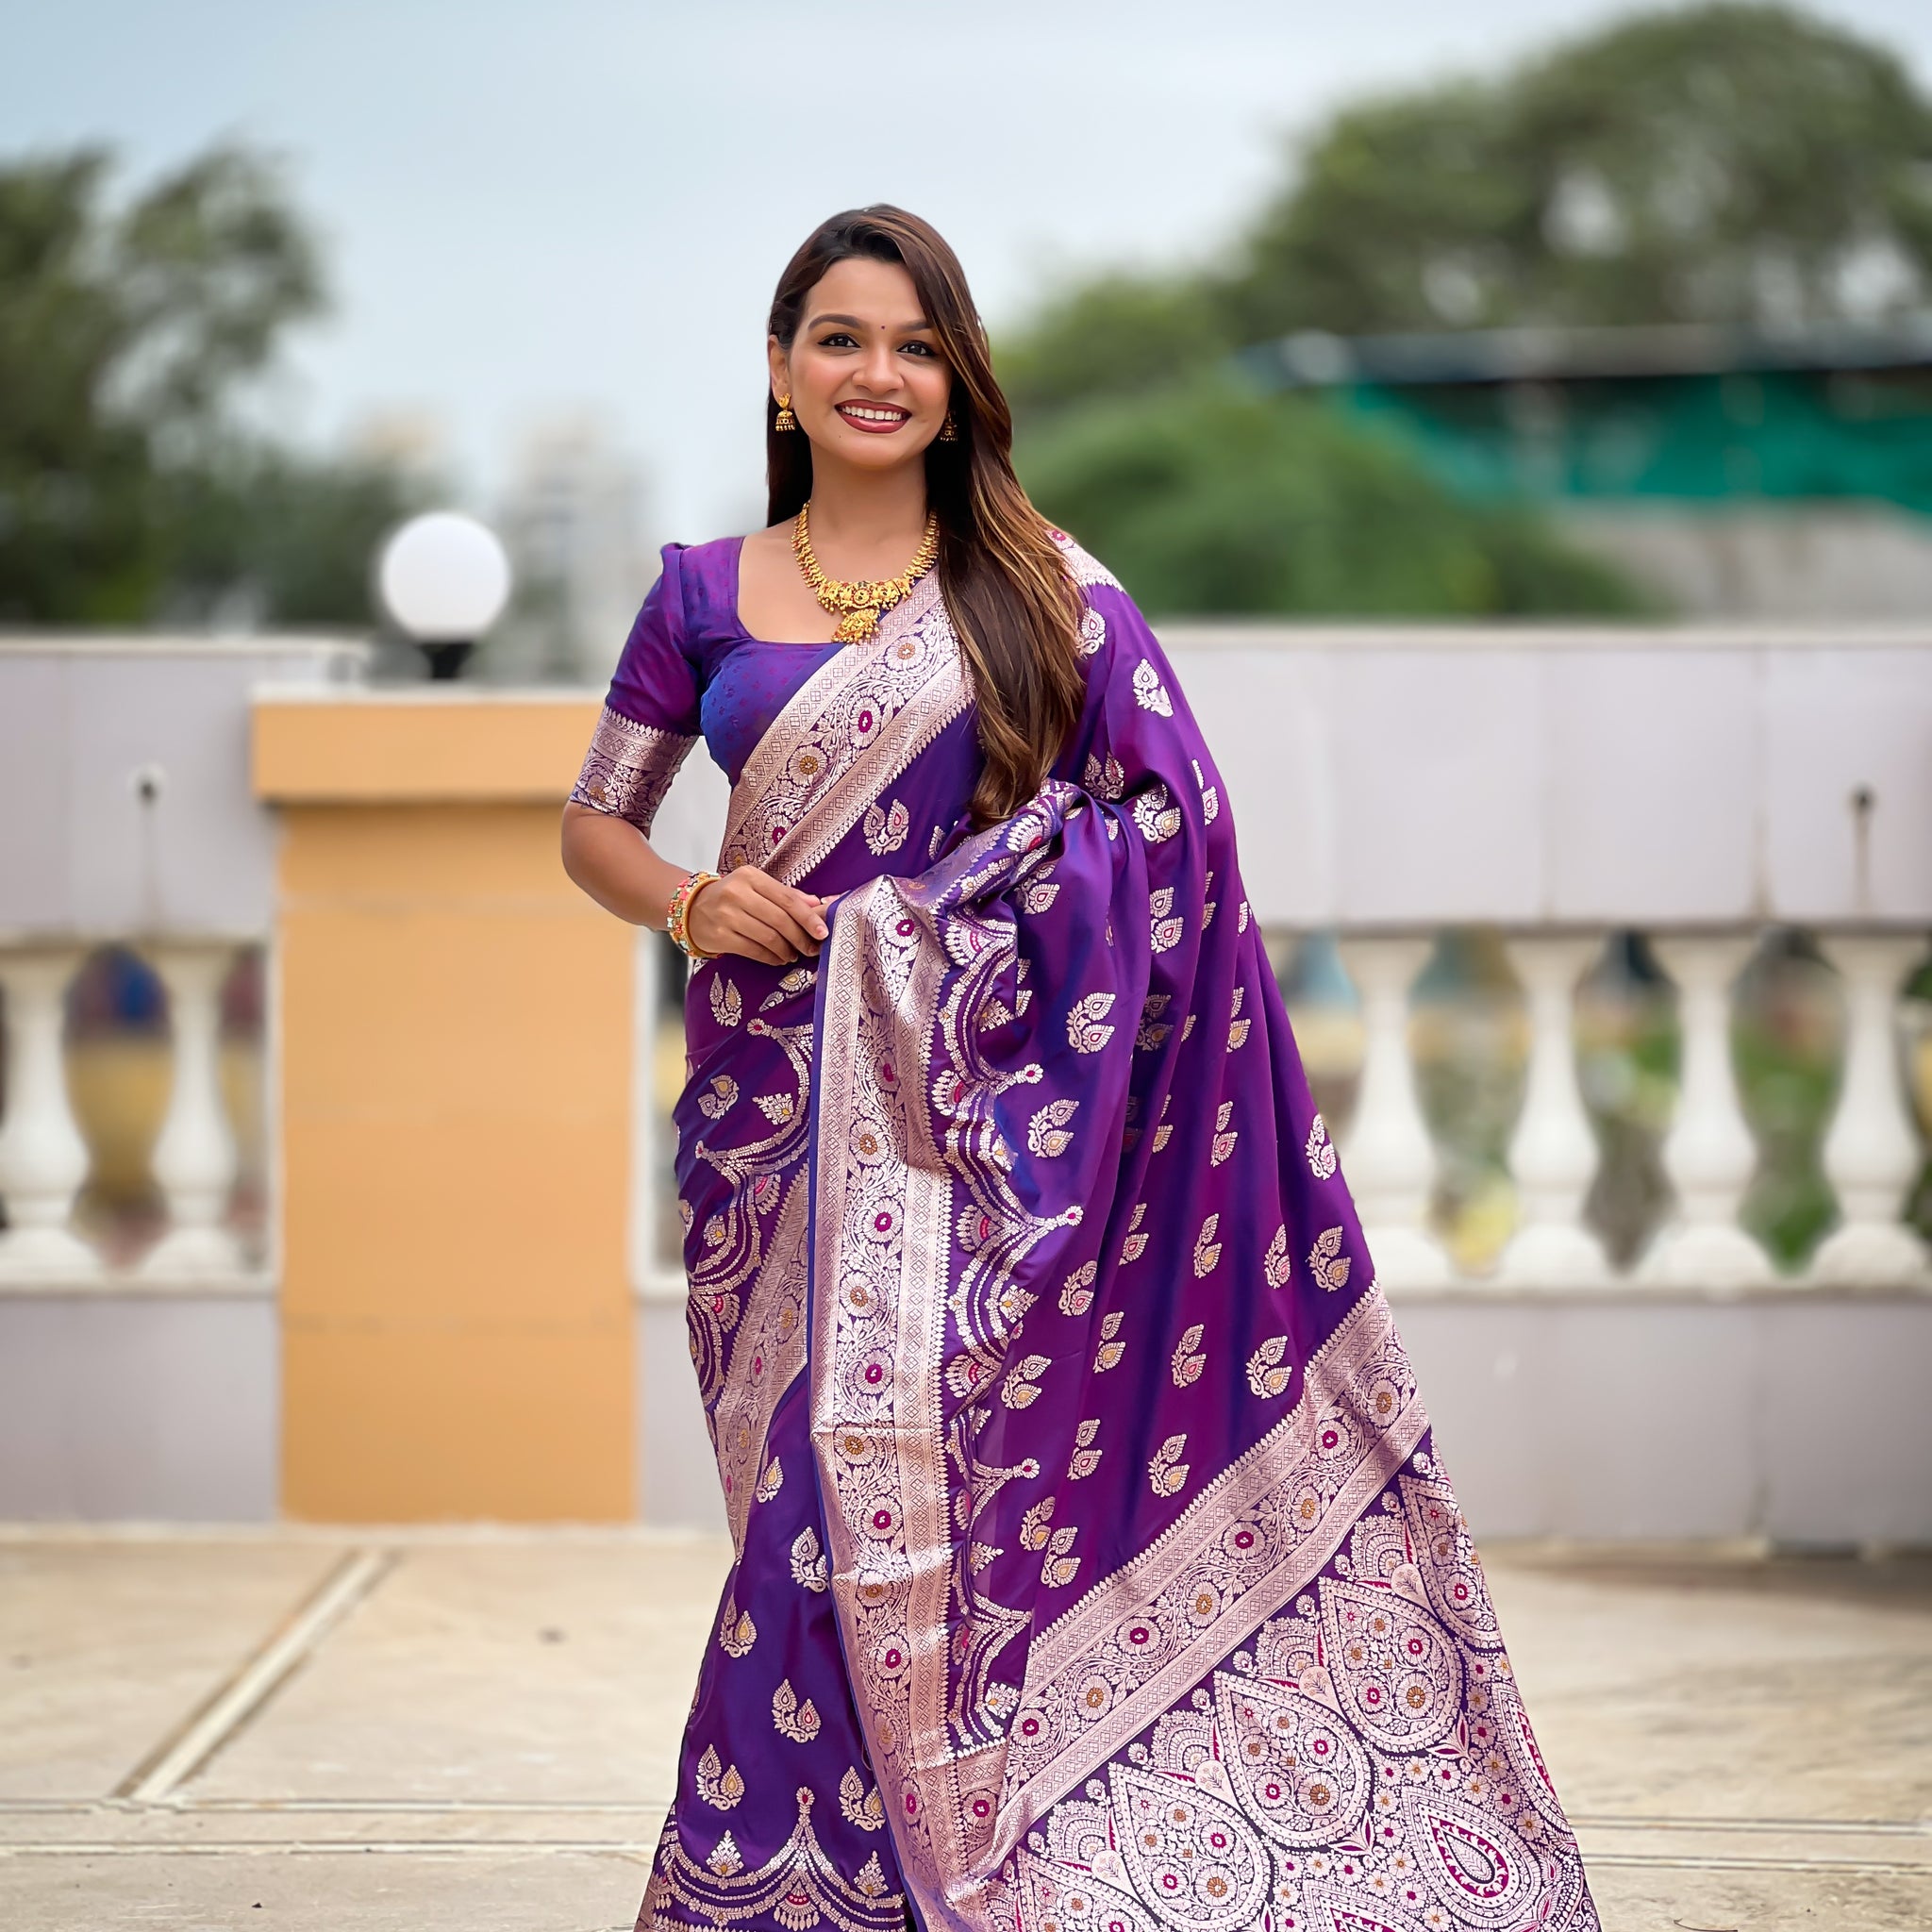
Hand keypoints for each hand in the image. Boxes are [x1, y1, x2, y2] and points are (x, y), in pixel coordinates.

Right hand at [686, 867, 828, 965]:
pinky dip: (771, 957)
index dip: (808, 917)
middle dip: (800, 937)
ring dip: (786, 950)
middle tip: (811, 948)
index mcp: (750, 876)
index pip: (787, 898)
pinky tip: (778, 959)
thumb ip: (786, 894)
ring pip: (768, 937)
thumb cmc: (731, 897)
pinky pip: (754, 950)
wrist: (692, 908)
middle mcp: (737, 893)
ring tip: (793, 954)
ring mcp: (725, 915)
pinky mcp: (719, 936)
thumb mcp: (756, 887)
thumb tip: (816, 903)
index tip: (822, 931)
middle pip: (779, 920)